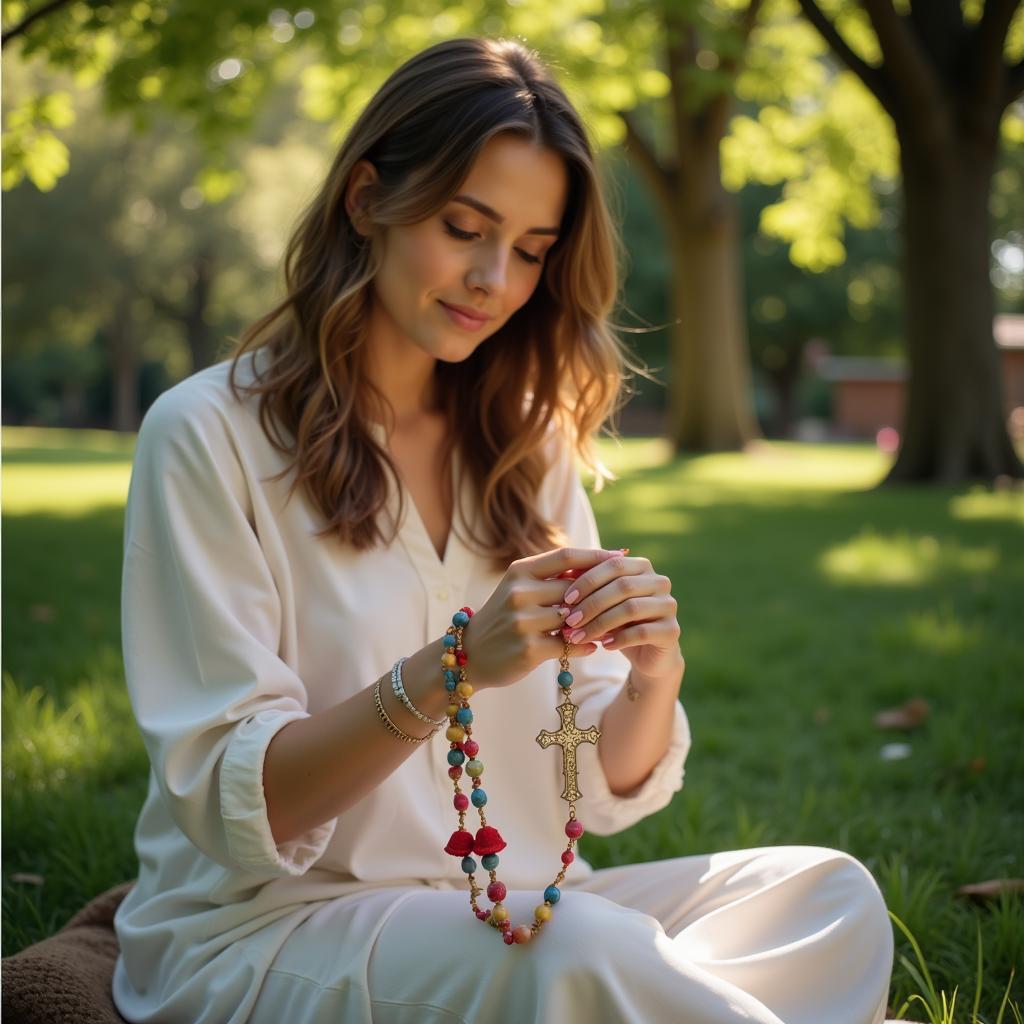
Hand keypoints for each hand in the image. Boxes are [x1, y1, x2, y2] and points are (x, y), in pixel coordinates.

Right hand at [460, 547, 622, 689]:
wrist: (469, 654)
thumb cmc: (504, 617)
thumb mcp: (520, 589)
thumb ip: (552, 578)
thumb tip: (597, 564)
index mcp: (519, 571)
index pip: (566, 556)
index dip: (596, 556)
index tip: (621, 557)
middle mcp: (519, 592)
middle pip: (575, 588)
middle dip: (599, 595)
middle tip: (622, 599)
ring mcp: (523, 621)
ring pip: (575, 618)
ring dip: (594, 623)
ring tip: (610, 625)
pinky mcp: (528, 649)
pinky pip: (570, 645)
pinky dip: (585, 645)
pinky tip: (593, 645)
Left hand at [558, 551, 684, 684]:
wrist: (647, 654)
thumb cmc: (618, 622)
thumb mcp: (600, 603)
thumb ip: (586, 586)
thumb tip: (561, 572)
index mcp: (641, 566)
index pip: (614, 564)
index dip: (588, 580)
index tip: (566, 599)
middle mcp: (659, 581)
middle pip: (623, 586)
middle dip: (591, 603)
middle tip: (569, 620)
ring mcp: (668, 605)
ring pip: (631, 608)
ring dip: (600, 623)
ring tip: (578, 636)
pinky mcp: (672, 630)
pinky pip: (642, 632)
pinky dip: (619, 639)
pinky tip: (603, 646)